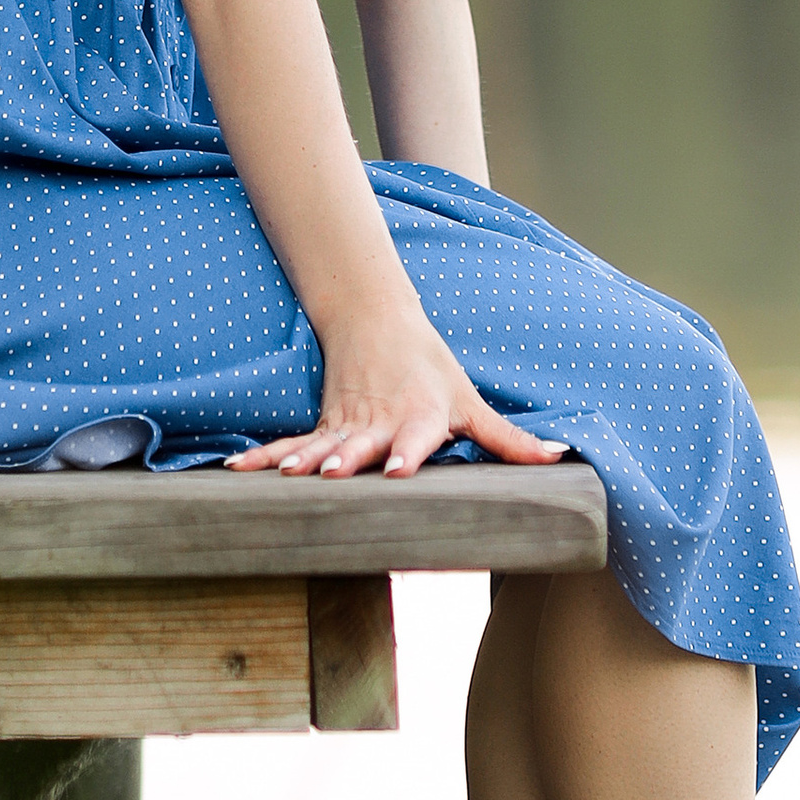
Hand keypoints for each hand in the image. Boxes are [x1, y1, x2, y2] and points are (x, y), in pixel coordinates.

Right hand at [227, 295, 566, 478]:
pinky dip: (265, 458)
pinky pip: (292, 445)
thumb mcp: (471, 402)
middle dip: (344, 462)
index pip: (413, 440)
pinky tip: (238, 473)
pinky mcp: (324, 427)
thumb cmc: (431, 368)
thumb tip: (561, 457)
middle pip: (360, 446)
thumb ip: (510, 440)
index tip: (394, 472)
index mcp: (418, 418)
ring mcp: (347, 425)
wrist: (378, 321)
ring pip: (321, 447)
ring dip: (301, 462)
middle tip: (327, 478)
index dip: (404, 456)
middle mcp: (380, 423)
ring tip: (284, 478)